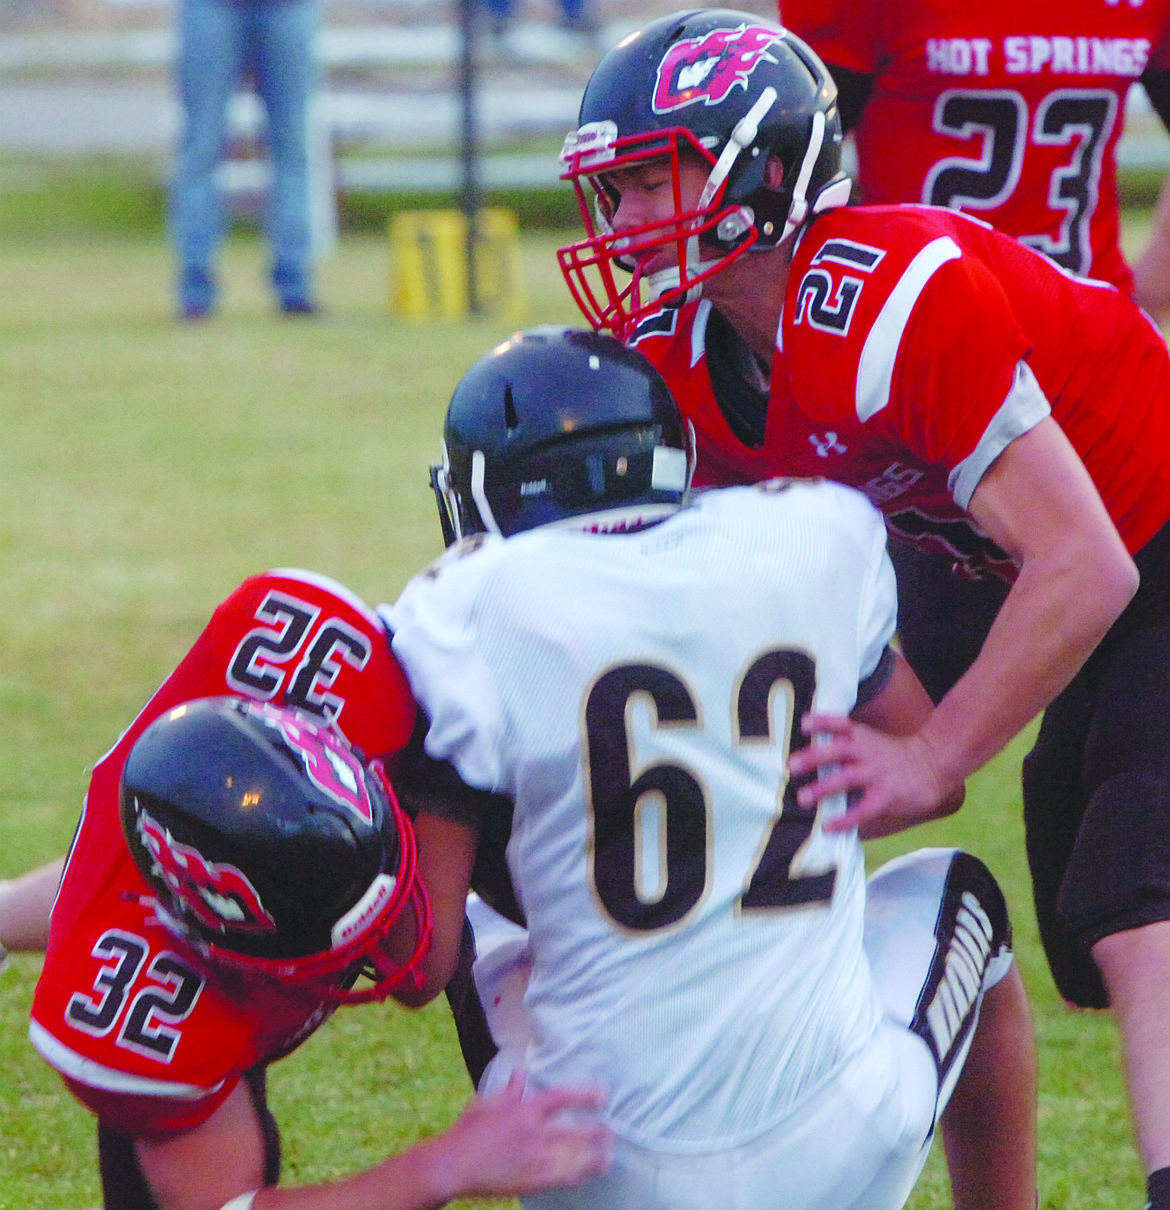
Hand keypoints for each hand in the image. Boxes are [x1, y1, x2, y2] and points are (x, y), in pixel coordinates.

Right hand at [439, 1074, 612, 1198]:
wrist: (453, 1165)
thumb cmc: (468, 1131)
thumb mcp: (488, 1102)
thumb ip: (510, 1090)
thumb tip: (522, 1074)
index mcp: (524, 1110)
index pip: (561, 1098)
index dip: (585, 1096)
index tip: (603, 1095)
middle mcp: (533, 1134)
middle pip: (575, 1132)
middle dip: (598, 1133)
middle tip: (613, 1131)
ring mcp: (533, 1159)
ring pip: (573, 1159)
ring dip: (594, 1157)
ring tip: (608, 1155)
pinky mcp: (530, 1181)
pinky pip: (561, 1178)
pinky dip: (577, 1175)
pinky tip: (587, 1173)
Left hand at [787, 714, 962, 839]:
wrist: (933, 765)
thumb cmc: (892, 755)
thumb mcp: (871, 740)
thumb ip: (846, 744)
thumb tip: (808, 755)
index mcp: (862, 737)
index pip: (841, 724)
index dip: (822, 722)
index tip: (803, 723)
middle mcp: (867, 752)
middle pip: (837, 750)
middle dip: (813, 757)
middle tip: (791, 766)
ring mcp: (877, 774)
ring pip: (846, 779)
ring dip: (822, 788)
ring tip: (802, 798)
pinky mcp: (886, 796)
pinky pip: (862, 810)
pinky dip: (844, 819)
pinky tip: (828, 826)